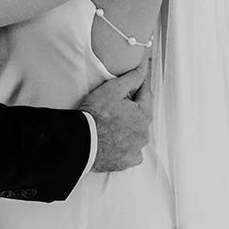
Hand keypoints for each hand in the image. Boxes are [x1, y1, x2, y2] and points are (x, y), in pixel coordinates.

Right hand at [80, 57, 153, 172]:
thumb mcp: (113, 89)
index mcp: (143, 115)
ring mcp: (136, 149)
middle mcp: (144, 133)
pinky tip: (114, 139)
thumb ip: (132, 77)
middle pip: (141, 114)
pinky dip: (125, 144)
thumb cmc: (96, 116)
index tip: (134, 80)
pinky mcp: (127, 161)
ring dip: (129, 127)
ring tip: (112, 122)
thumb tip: (143, 67)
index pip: (146, 94)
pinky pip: (131, 150)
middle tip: (116, 103)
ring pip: (136, 133)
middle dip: (132, 107)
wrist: (82, 142)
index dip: (139, 85)